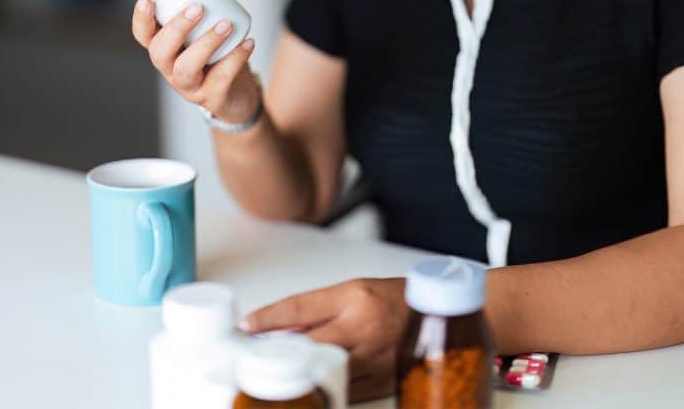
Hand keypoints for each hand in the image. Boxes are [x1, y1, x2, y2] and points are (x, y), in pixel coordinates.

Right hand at [131, 0, 258, 122]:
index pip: (143, 36)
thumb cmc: (217, 59)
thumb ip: (202, 15)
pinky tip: (247, 42)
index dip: (141, 19)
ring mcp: (190, 87)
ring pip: (187, 68)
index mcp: (165, 50)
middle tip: (198, 8)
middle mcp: (171, 70)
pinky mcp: (212, 98)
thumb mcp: (204, 37)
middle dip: (177, 28)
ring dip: (206, 43)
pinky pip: (221, 78)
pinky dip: (236, 58)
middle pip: (160, 51)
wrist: (237, 97)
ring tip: (226, 25)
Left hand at [240, 278, 408, 402]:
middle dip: (279, 353)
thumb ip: (316, 311)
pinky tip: (310, 387)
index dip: (268, 318)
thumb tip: (275, 330)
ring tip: (278, 376)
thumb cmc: (392, 301)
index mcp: (354, 297)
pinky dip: (324, 390)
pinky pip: (345, 392)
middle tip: (255, 358)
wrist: (438, 316)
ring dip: (299, 375)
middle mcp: (364, 327)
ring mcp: (375, 359)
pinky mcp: (383, 383)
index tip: (245, 326)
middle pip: (308, 345)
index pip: (300, 307)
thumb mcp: (352, 292)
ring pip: (325, 373)